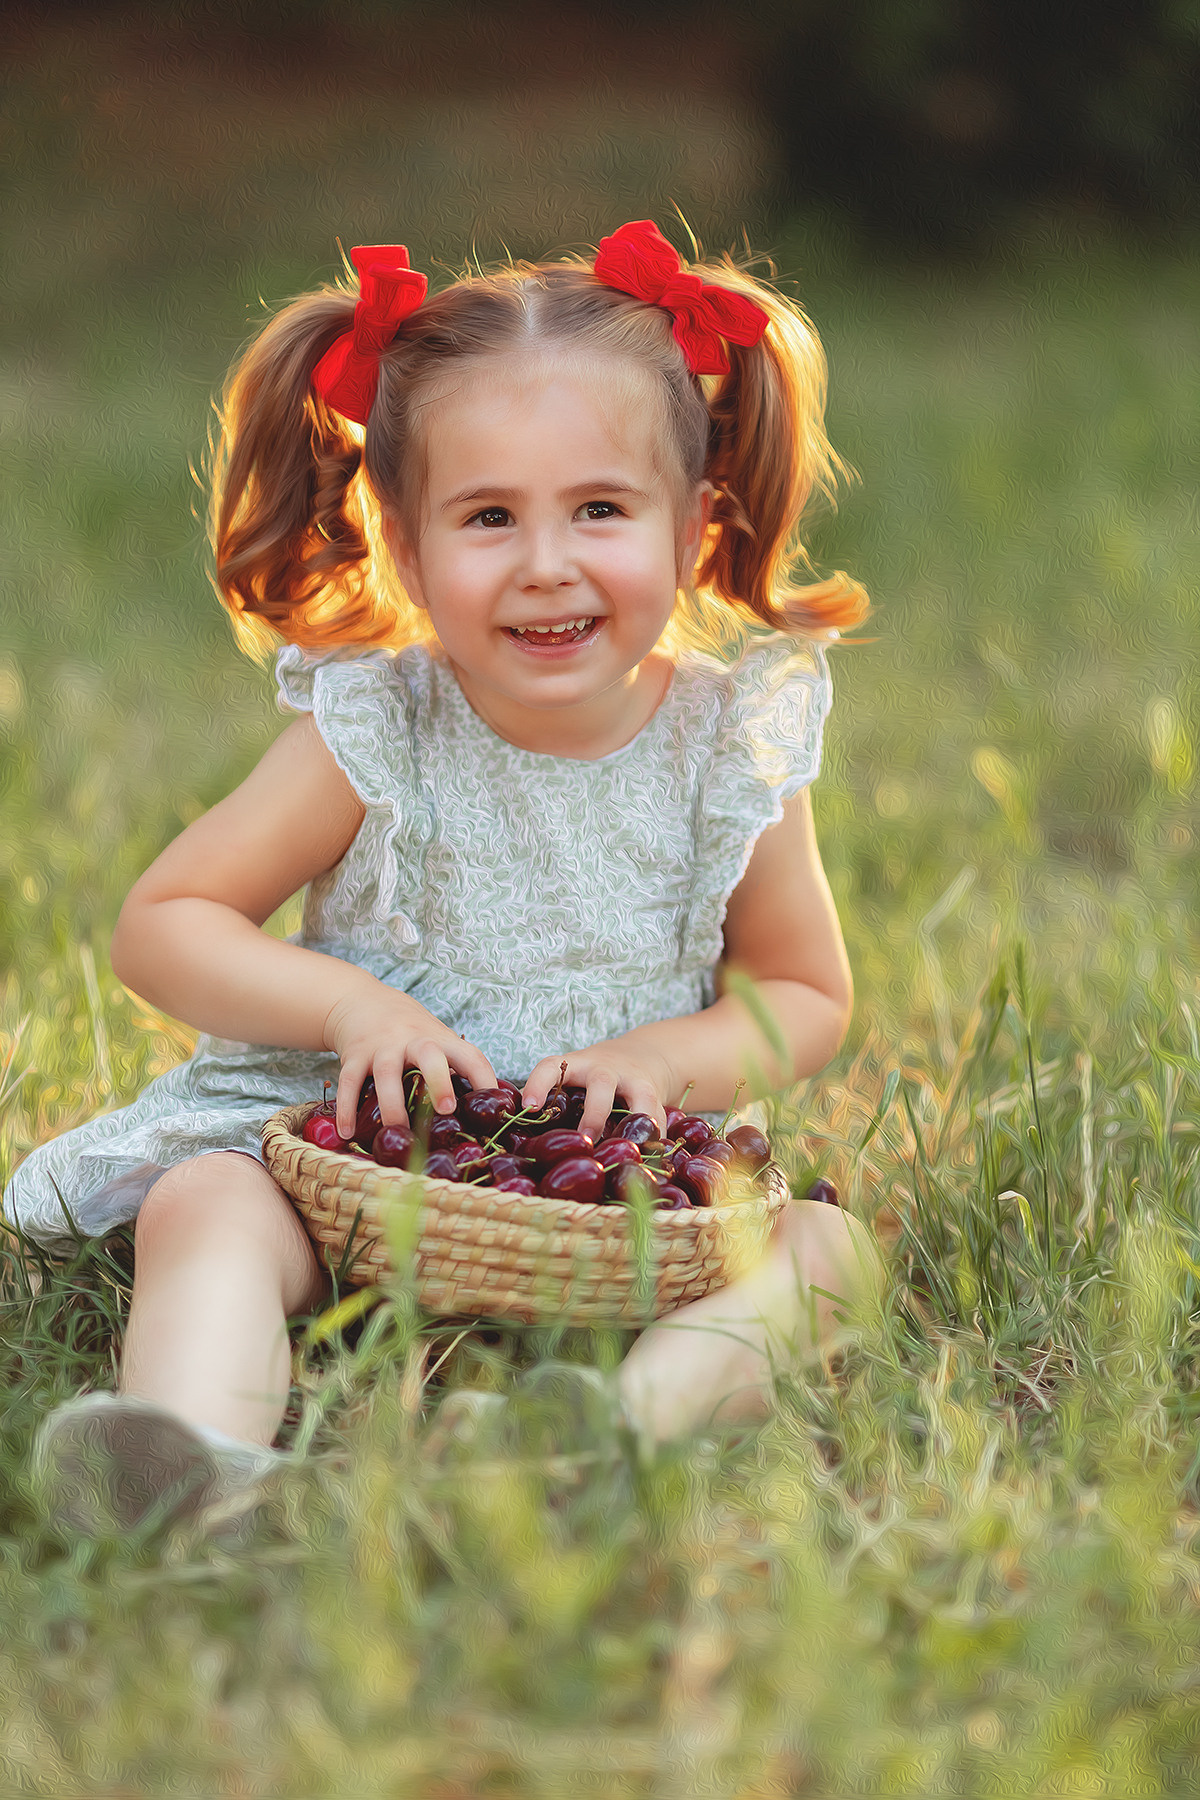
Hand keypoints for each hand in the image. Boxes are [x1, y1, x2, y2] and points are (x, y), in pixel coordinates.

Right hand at [323, 988, 495, 1138]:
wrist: (362, 1002)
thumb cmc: (410, 1033)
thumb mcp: (436, 1040)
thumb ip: (455, 1068)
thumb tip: (485, 1111)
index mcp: (439, 1040)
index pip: (469, 1055)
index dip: (485, 1077)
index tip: (496, 1104)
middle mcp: (412, 1040)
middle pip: (429, 1055)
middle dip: (439, 1081)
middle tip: (447, 1109)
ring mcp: (382, 1046)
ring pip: (387, 1074)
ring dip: (392, 1105)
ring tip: (396, 1133)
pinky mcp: (355, 1055)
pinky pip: (350, 1082)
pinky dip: (347, 1107)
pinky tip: (347, 1132)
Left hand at [522, 1039, 675, 1143]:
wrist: (643, 1056)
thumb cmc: (591, 1079)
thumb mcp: (571, 1078)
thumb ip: (550, 1102)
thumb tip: (516, 1142)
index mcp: (574, 1066)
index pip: (550, 1067)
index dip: (538, 1084)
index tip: (529, 1107)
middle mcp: (604, 1070)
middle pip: (601, 1085)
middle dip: (595, 1114)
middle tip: (587, 1140)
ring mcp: (633, 1082)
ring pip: (641, 1100)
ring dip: (636, 1126)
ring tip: (631, 1154)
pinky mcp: (656, 1097)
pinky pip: (660, 1118)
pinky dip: (657, 1139)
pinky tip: (652, 1162)